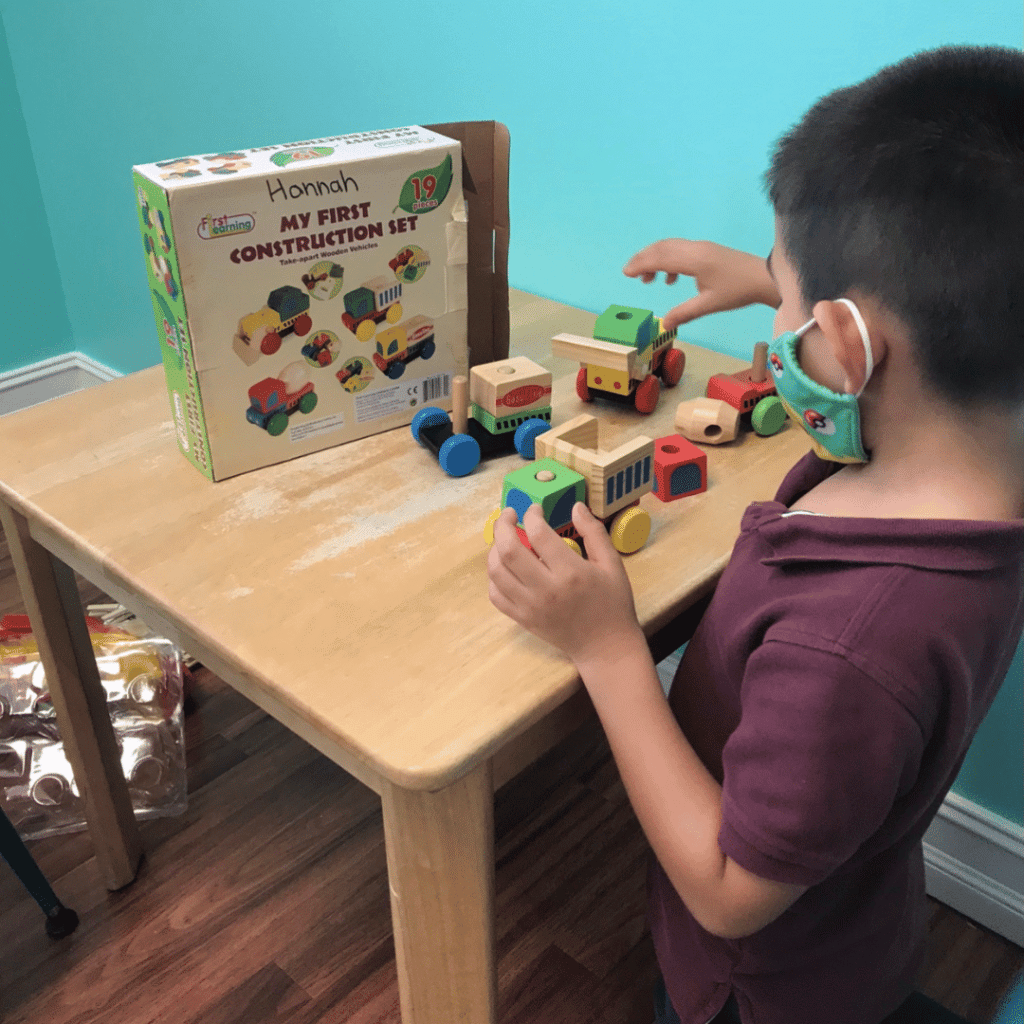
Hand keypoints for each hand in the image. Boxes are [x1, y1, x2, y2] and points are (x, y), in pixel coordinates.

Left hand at [487, 502, 643, 671]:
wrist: (605, 646)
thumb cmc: (612, 604)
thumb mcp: (612, 564)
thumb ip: (594, 532)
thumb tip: (575, 506)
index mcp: (571, 572)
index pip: (538, 534)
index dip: (532, 514)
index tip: (536, 509)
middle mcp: (546, 589)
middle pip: (508, 550)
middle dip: (503, 525)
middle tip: (508, 515)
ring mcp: (530, 606)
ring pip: (496, 571)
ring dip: (494, 549)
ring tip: (503, 539)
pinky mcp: (522, 619)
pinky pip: (496, 595)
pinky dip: (494, 577)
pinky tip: (504, 567)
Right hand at [623, 239, 779, 330]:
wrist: (764, 278)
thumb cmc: (738, 291)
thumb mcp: (709, 305)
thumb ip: (684, 313)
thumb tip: (664, 324)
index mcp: (694, 260)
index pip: (661, 258)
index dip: (641, 264)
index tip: (626, 273)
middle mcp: (695, 249)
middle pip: (662, 247)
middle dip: (643, 258)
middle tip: (629, 272)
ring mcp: (701, 247)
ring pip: (670, 247)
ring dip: (655, 259)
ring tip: (647, 279)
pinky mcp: (706, 250)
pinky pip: (680, 250)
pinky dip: (669, 260)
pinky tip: (670, 278)